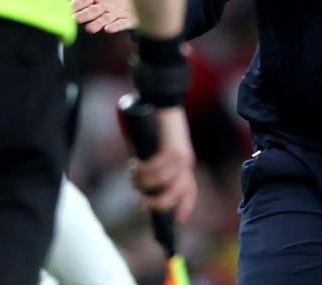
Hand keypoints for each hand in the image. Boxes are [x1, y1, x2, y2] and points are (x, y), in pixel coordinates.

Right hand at [71, 0, 137, 32]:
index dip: (74, 6)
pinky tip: (108, 29)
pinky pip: (121, 24)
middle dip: (83, 16)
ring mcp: (115, 14)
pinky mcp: (128, 19)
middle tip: (74, 19)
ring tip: (89, 28)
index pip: (81, 1)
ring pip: (104, 20)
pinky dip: (115, 26)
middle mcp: (103, 7)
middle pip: (91, 12)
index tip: (64, 10)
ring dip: (96, 24)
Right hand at [128, 106, 197, 221]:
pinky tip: (133, 165)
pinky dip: (141, 170)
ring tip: (132, 174)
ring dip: (142, 182)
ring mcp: (180, 156)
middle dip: (156, 203)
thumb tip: (141, 187)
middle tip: (140, 203)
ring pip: (161, 182)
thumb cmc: (156, 125)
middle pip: (175, 194)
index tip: (176, 221)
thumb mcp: (157, 150)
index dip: (183, 207)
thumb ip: (153, 167)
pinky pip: (155, 168)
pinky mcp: (172, 148)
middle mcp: (186, 163)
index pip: (189, 190)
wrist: (163, 101)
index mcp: (186, 164)